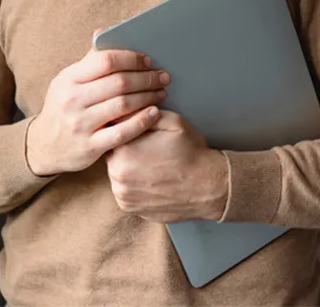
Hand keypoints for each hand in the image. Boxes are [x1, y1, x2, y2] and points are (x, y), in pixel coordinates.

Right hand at [26, 32, 169, 175]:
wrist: (44, 146)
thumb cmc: (63, 107)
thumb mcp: (67, 81)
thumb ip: (88, 61)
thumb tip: (103, 32)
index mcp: (68, 79)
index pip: (105, 60)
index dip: (131, 58)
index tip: (148, 60)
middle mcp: (72, 100)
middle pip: (119, 82)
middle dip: (146, 77)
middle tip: (163, 76)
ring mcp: (80, 125)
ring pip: (123, 105)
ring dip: (148, 96)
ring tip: (161, 92)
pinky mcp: (89, 147)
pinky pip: (122, 133)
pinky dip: (142, 121)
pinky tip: (154, 113)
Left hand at [105, 110, 228, 222]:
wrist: (208, 187)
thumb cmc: (191, 153)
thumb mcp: (172, 121)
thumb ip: (144, 113)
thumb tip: (126, 109)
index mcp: (124, 151)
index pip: (113, 133)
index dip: (126, 129)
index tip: (140, 131)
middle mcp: (118, 176)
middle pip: (112, 153)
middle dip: (126, 147)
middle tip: (148, 146)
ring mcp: (123, 196)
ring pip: (117, 172)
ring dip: (128, 166)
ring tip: (152, 163)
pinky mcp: (130, 208)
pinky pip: (124, 190)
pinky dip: (133, 183)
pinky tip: (151, 177)